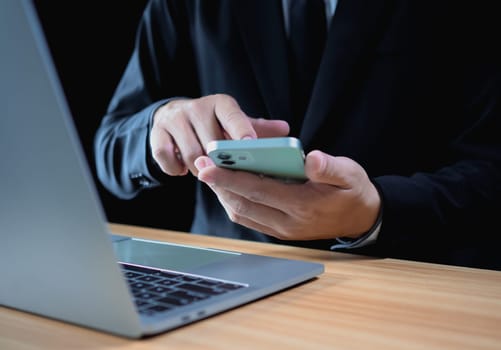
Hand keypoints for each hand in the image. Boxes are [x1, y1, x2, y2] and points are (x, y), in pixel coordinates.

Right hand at [150, 94, 289, 175]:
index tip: (248, 144)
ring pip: (190, 153)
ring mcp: (174, 119)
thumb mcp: (234, 122)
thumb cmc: (212, 124)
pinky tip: (182, 170)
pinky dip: (175, 169)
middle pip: (211, 142)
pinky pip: (165, 157)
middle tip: (224, 172)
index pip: (231, 115)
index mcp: (220, 104)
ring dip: (199, 169)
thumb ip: (257, 128)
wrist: (173, 116)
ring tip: (205, 172)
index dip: (240, 129)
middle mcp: (197, 108)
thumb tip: (286, 130)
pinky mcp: (157, 133)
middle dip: (219, 162)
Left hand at [194, 150, 380, 239]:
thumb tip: (310, 159)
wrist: (361, 219)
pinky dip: (235, 202)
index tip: (208, 167)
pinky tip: (228, 186)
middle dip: (219, 185)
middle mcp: (289, 223)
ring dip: (224, 194)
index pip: (259, 191)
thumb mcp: (350, 174)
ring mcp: (283, 230)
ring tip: (211, 172)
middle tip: (201, 164)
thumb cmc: (353, 191)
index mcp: (304, 206)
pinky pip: (250, 218)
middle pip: (244, 203)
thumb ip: (329, 167)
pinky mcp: (280, 231)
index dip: (231, 178)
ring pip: (242, 213)